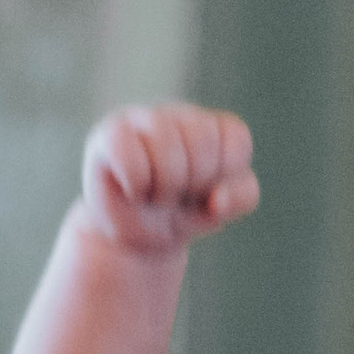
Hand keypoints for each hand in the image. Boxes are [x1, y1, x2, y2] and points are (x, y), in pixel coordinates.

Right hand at [78, 103, 261, 254]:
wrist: (136, 238)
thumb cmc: (180, 213)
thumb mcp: (222, 208)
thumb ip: (242, 196)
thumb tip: (217, 199)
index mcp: (212, 126)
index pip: (235, 139)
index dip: (225, 177)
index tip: (208, 192)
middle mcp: (178, 114)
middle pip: (202, 141)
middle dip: (193, 184)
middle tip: (177, 195)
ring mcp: (143, 118)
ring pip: (166, 145)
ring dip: (164, 188)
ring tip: (155, 195)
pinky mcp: (111, 133)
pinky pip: (130, 156)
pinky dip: (136, 185)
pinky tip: (132, 190)